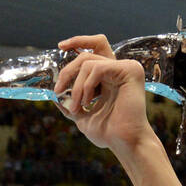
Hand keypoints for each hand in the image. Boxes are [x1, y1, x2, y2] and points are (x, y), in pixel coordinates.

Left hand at [54, 35, 152, 153]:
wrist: (123, 143)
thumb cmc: (107, 133)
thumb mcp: (82, 116)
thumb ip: (70, 104)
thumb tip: (55, 96)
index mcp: (109, 77)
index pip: (91, 51)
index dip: (77, 42)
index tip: (60, 46)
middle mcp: (117, 70)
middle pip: (85, 56)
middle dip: (67, 72)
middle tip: (58, 90)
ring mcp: (125, 68)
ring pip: (88, 63)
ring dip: (76, 87)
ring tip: (76, 107)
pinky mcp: (130, 70)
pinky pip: (98, 68)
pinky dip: (86, 85)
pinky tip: (87, 102)